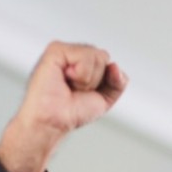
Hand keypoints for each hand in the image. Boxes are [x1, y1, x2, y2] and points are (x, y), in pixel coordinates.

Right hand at [0, 41, 127, 171]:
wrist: (54, 121)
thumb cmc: (71, 112)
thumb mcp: (105, 99)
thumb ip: (118, 83)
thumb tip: (115, 65)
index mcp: (84, 64)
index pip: (108, 63)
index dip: (104, 82)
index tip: (85, 93)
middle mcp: (74, 55)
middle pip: (104, 57)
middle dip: (96, 80)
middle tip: (76, 90)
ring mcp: (65, 51)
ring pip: (97, 55)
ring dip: (88, 79)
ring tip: (70, 86)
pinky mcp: (56, 50)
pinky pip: (84, 55)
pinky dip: (81, 73)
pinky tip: (66, 78)